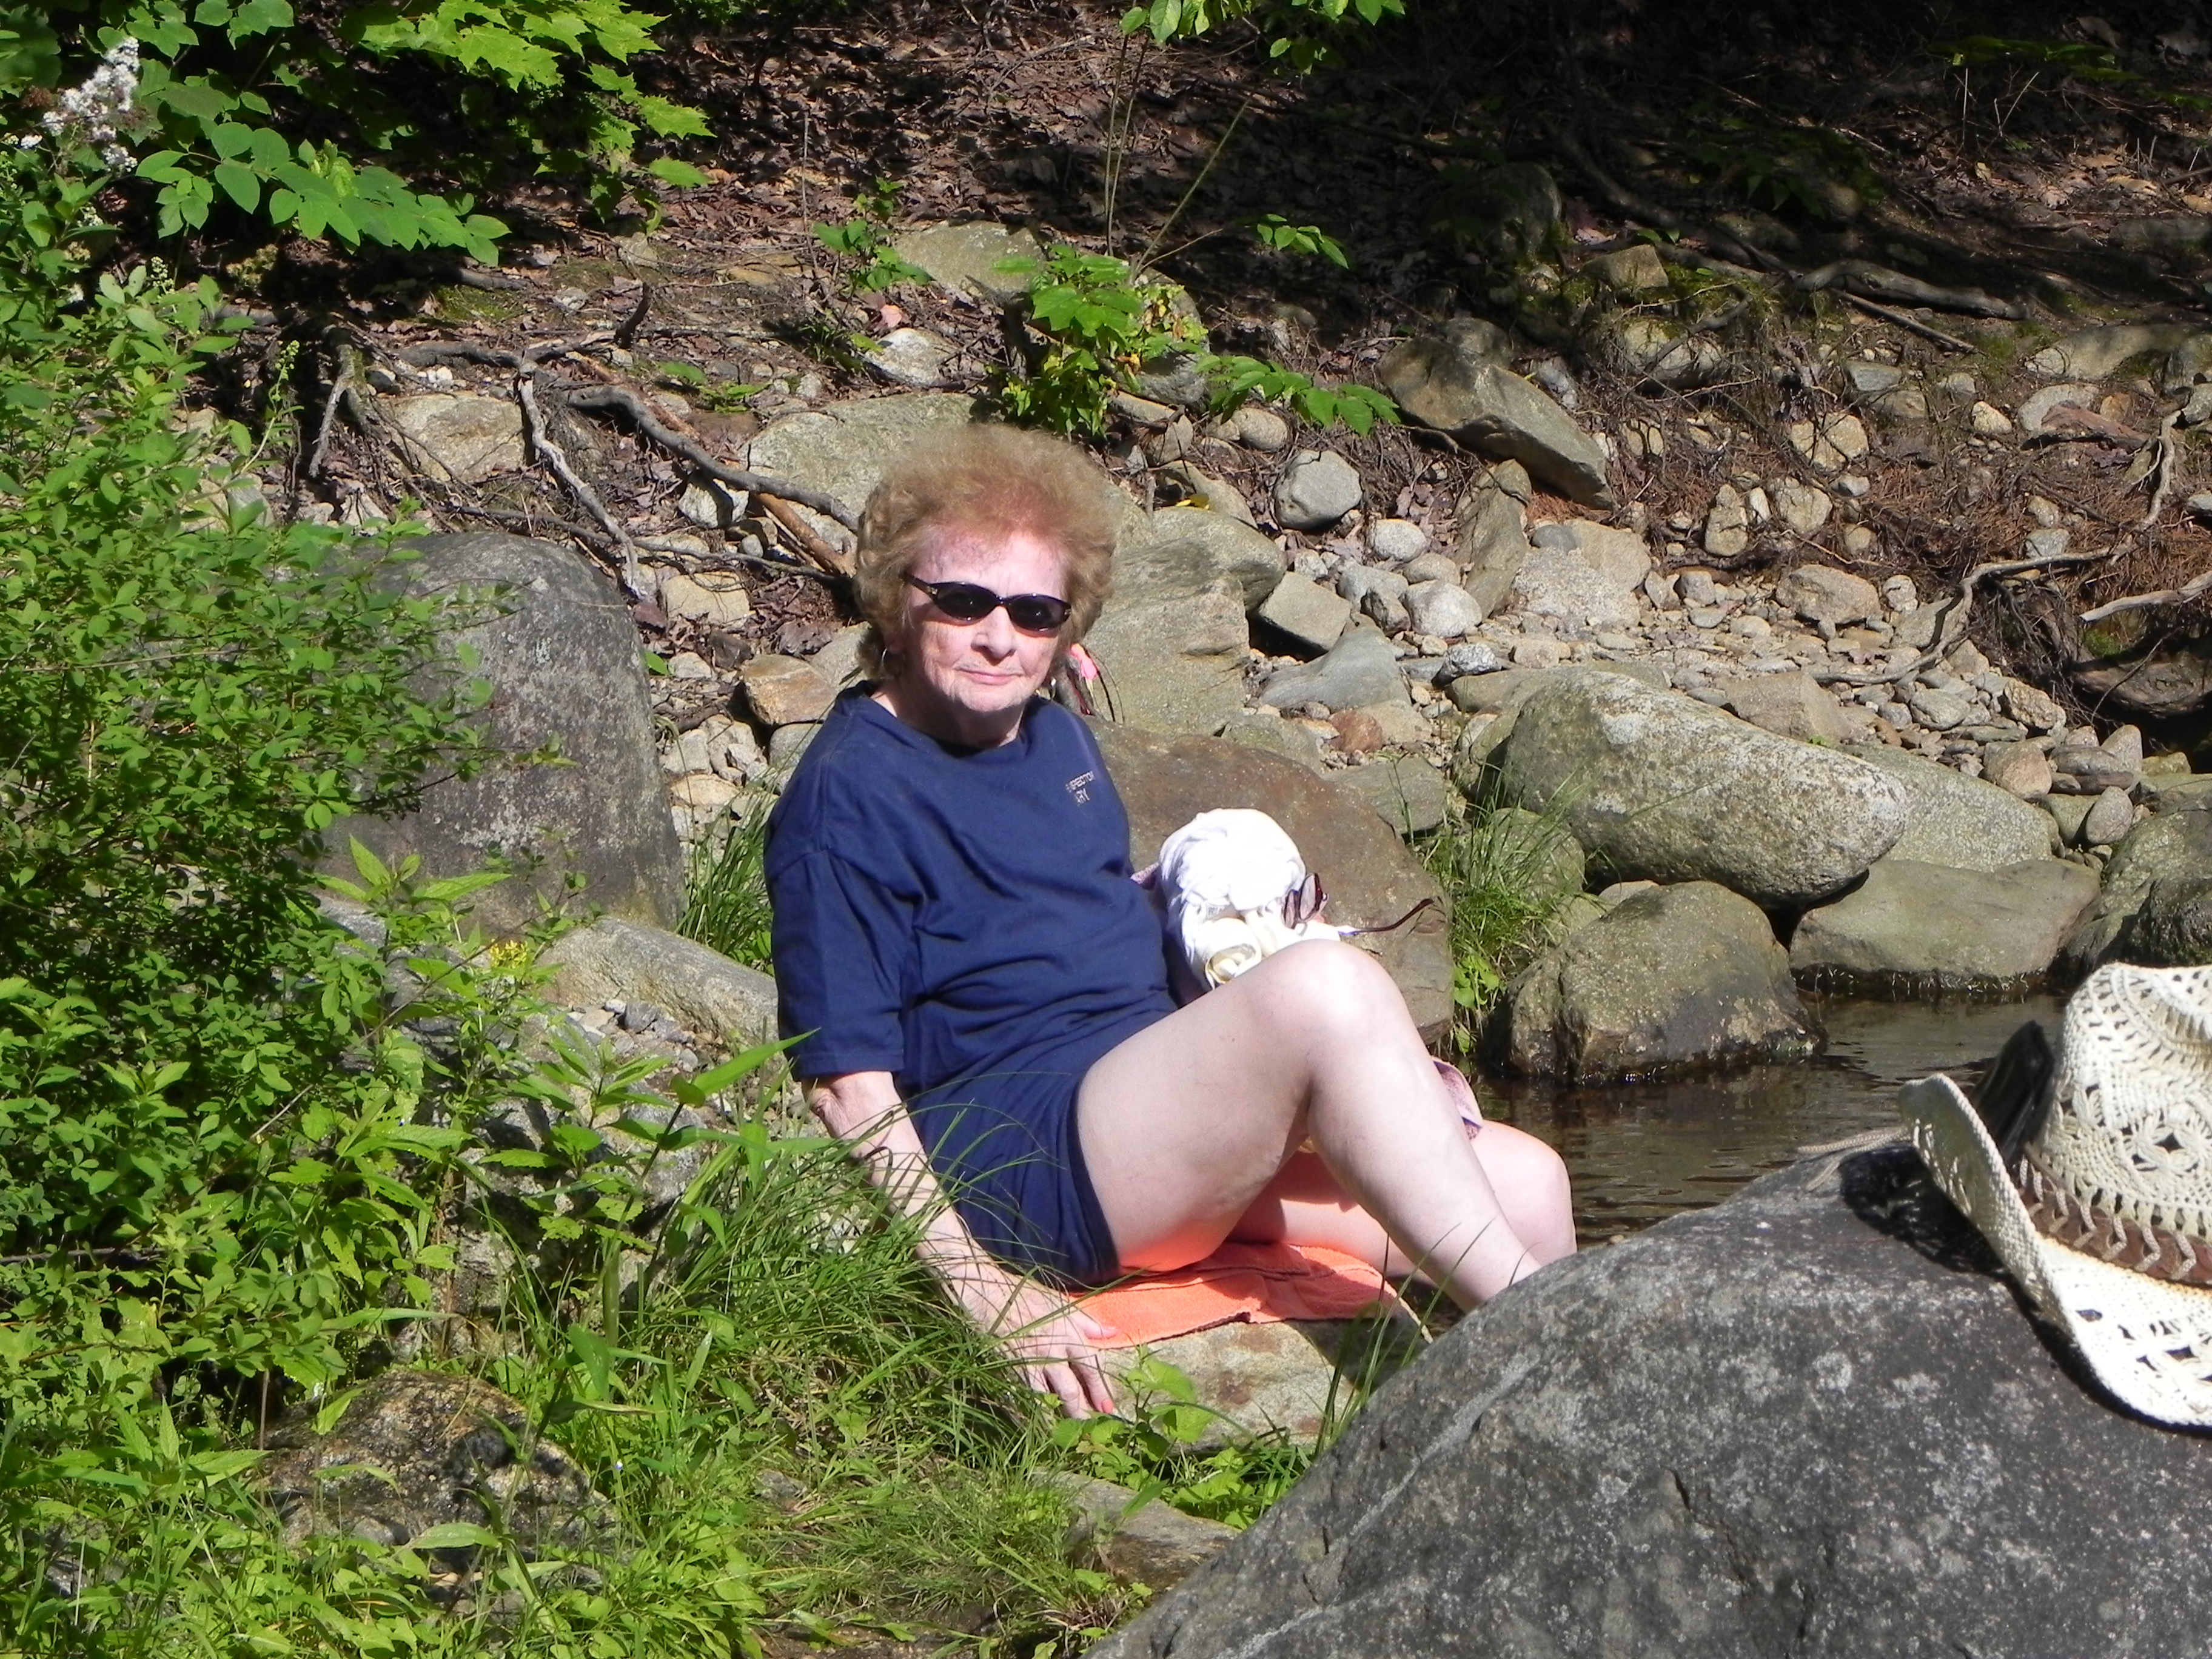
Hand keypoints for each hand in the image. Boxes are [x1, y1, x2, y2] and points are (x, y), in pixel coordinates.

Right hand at [974, 1276, 1118, 1417]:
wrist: (989, 1295)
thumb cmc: (1025, 1296)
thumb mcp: (1060, 1303)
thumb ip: (1087, 1322)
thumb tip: (1112, 1332)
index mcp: (1068, 1333)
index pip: (1091, 1366)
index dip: (1101, 1388)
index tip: (1108, 1408)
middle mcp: (1053, 1351)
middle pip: (1072, 1389)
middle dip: (1083, 1411)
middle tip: (1091, 1429)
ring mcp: (1031, 1362)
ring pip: (1050, 1397)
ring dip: (1060, 1417)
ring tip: (1068, 1434)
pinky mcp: (1012, 1369)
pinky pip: (1026, 1396)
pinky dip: (1033, 1412)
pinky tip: (1038, 1425)